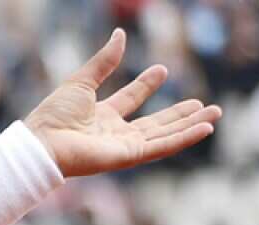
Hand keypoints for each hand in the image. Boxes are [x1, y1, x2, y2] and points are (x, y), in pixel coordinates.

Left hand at [24, 29, 221, 177]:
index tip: (162, 69)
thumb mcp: (82, 81)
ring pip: (164, 135)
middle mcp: (114, 133)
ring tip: (214, 114)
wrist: (43, 143)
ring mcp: (123, 147)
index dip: (146, 85)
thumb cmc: (54, 115)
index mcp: (101, 116)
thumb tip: (120, 34)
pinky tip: (205, 128)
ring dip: (190, 125)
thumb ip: (104, 61)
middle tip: (202, 103)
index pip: (130, 99)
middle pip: (154, 123)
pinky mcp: (129, 157)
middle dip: (179, 114)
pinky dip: (184, 138)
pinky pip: (162, 147)